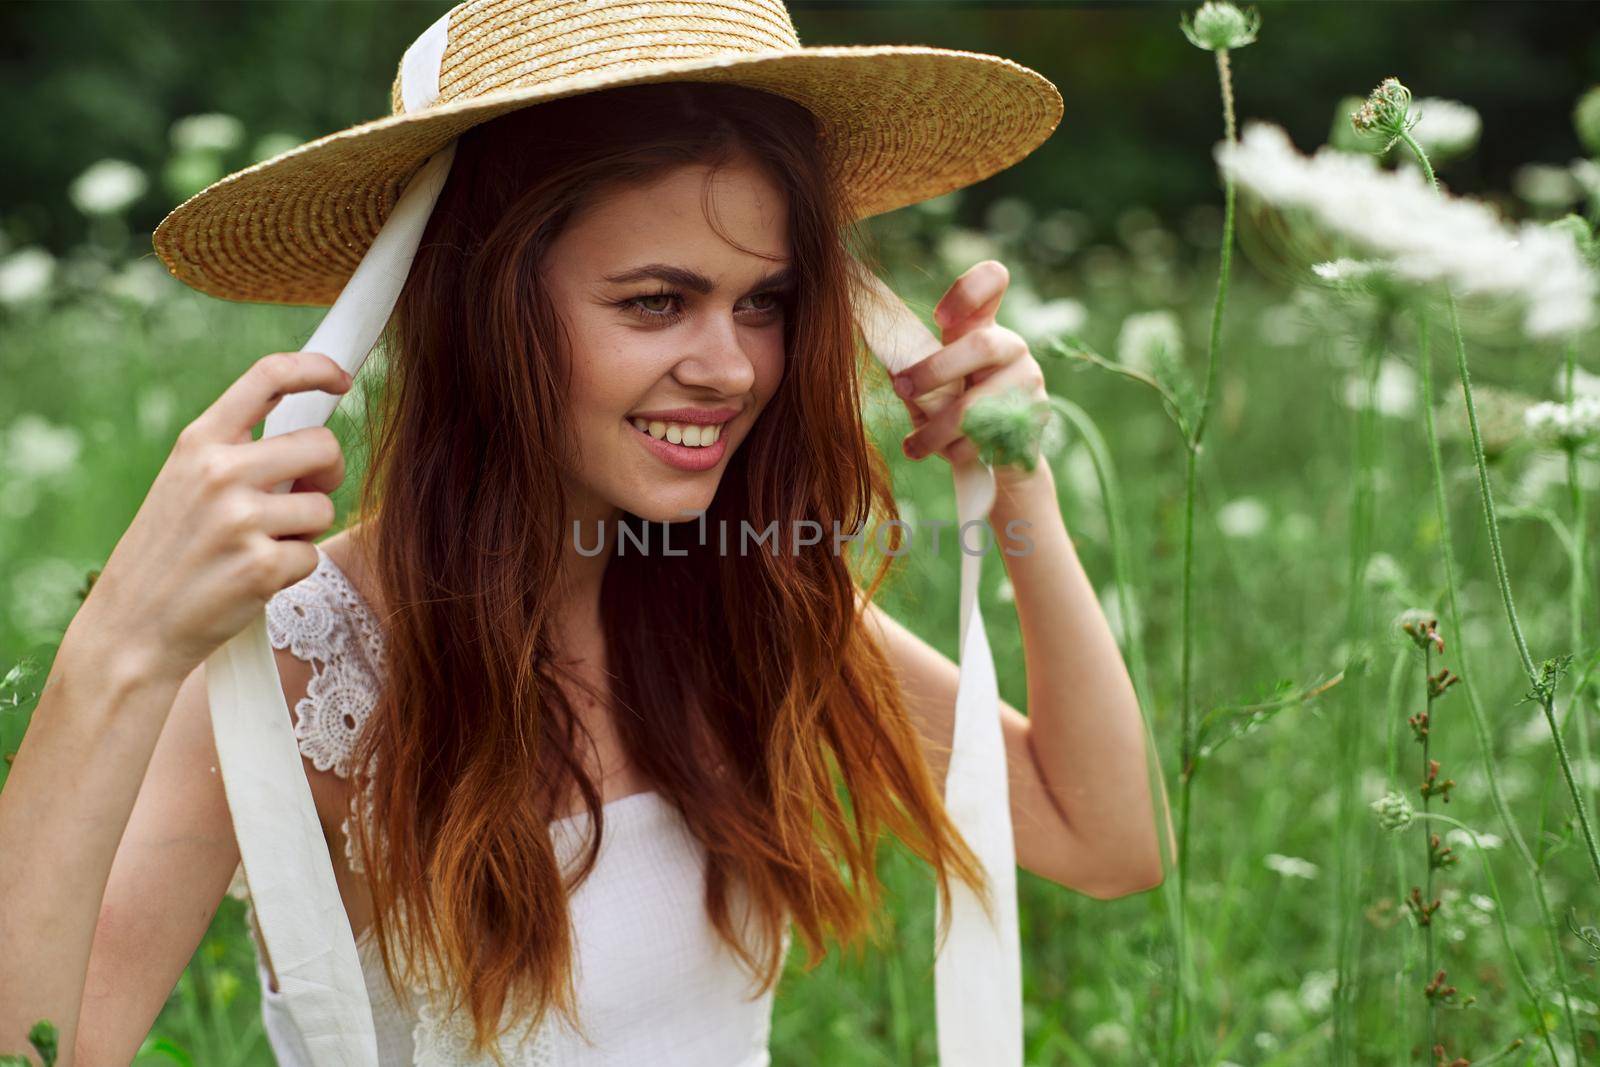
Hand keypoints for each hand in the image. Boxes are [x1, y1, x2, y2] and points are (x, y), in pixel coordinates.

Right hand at [72, 351, 351, 684]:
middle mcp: (219, 471)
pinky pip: (312, 555)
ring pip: (324, 507)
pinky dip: (293, 570)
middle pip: (322, 445)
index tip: (341, 379)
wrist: (132, 630)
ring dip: (305, 531)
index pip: (267, 377)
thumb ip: (239, 455)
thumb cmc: (169, 555)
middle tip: (305, 495)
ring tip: (257, 547)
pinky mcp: (262, 565)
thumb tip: (315, 442)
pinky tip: (253, 580)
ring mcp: (241, 518)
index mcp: (199, 442)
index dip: (316, 369)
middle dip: (328, 472)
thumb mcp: (185, 485)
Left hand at [890, 260, 1048, 485]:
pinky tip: (944, 455)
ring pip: (981, 403)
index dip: (969, 291)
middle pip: (982, 344)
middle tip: (901, 388)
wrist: (1001, 450)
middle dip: (935, 370)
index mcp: (982, 326)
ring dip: (938, 428)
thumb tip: (880, 350)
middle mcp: (1011, 347)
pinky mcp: (1033, 421)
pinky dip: (958, 450)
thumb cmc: (956, 404)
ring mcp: (1028, 382)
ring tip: (911, 446)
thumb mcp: (935, 378)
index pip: (993, 281)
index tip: (937, 317)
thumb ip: (913, 361)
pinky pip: (989, 437)